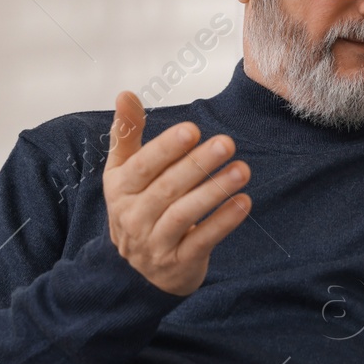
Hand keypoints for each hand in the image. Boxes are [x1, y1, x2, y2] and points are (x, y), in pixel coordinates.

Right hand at [102, 90, 251, 296]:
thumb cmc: (137, 206)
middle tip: (227, 143)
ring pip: (184, 215)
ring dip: (214, 191)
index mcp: (120, 189)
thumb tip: (125, 94)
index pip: (142, 167)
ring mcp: (154, 243)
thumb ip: (127, 134)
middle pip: (166, 188)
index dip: (165, 149)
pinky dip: (223, 222)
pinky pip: (202, 241)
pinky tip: (243, 202)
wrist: (141, 269)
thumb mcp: (124, 171)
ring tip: (242, 170)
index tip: (192, 129)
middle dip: (198, 165)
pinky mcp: (178, 263)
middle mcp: (133, 217)